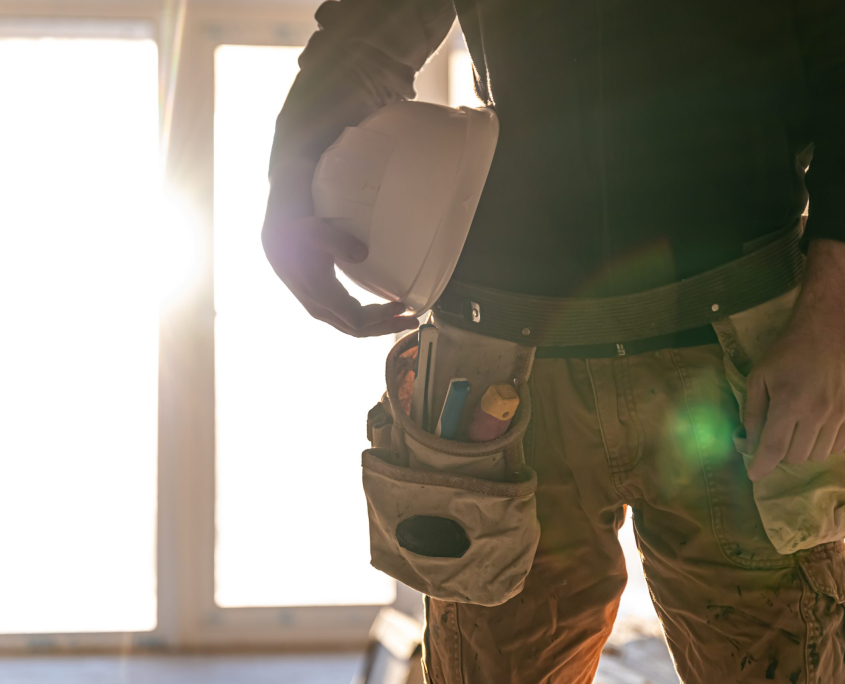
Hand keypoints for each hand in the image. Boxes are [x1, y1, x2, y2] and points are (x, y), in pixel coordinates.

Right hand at [262, 157, 418, 337]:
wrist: (278, 240)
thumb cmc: (300, 233)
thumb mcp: (318, 232)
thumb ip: (339, 243)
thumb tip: (363, 254)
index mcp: (320, 293)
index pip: (356, 318)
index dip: (381, 316)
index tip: (402, 304)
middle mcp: (320, 308)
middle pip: (358, 330)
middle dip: (387, 326)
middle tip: (414, 321)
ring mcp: (320, 310)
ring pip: (353, 329)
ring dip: (380, 326)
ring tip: (403, 320)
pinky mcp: (322, 307)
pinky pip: (347, 322)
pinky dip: (368, 322)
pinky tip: (383, 315)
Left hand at [744, 238, 844, 479]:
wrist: (829, 331)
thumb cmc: (788, 352)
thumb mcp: (759, 377)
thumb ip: (752, 411)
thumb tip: (748, 441)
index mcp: (789, 403)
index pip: (774, 448)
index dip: (762, 466)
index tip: (754, 475)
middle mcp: (817, 413)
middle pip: (797, 456)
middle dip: (780, 456)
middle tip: (773, 441)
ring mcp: (840, 415)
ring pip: (819, 454)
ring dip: (802, 451)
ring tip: (794, 434)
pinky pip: (840, 446)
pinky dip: (825, 447)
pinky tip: (815, 432)